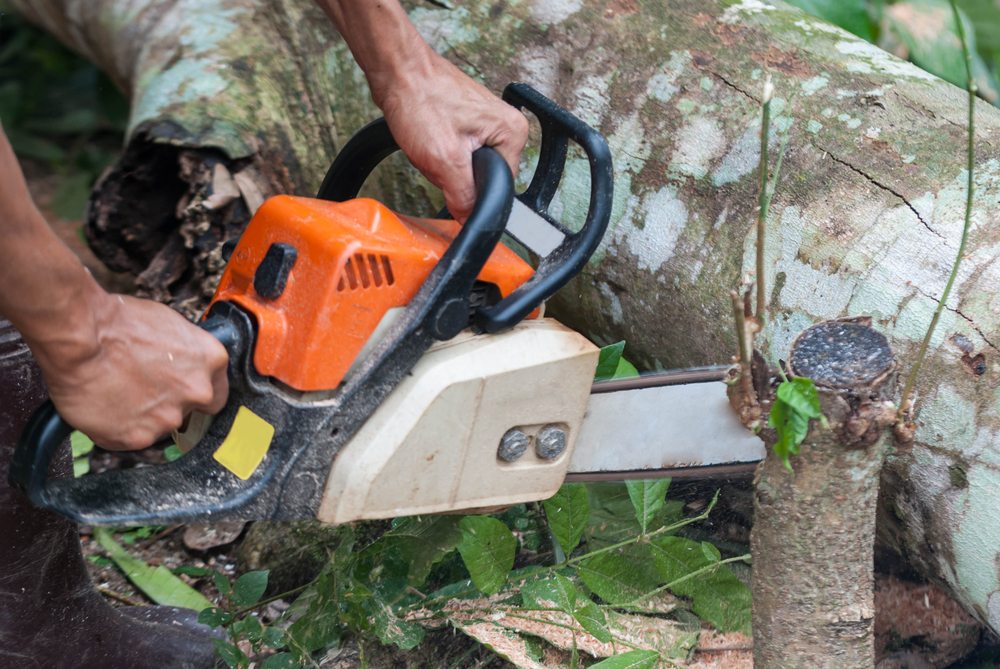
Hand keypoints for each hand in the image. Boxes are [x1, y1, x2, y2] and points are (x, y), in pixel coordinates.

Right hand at [36, 294, 228, 450]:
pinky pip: (131, 438)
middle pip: (191, 411)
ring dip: (143, 416)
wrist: (81, 338)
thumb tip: (184, 363)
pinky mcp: (138, 437)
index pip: (217, 391)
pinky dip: (118, 428)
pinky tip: (106, 406)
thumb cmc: (118, 324)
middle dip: (171, 404)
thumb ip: (187, 354)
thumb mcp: (170, 325)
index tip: (182, 391)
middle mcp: (197, 393)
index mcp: (211, 362)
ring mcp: (169, 418)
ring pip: (160, 425)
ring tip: (118, 392)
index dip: (196, 392)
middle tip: (144, 390)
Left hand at [315, 0, 528, 220]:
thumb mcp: (444, 160)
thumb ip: (464, 197)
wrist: (396, 70)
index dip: (473, 194)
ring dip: (445, 165)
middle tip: (437, 156)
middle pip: (484, 178)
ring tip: (431, 142)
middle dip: (456, 178)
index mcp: (513, 134)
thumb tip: (470, 220)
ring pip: (467, 168)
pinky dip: (439, 154)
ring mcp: (486, 123)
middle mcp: (506, 126)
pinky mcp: (468, 122)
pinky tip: (428, 137)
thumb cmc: (420, 101)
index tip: (450, 181)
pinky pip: (457, 154)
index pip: (501, 188)